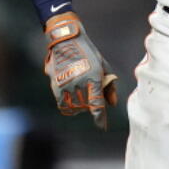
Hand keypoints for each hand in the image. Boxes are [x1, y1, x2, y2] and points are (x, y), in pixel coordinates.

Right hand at [44, 12, 118, 129]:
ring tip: (82, 96)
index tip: (102, 127)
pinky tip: (73, 101)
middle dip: (91, 106)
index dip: (100, 118)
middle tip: (92, 95)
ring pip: (74, 107)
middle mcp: (79, 83)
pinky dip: (69, 107)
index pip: (96, 105)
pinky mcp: (56, 86)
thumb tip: (112, 104)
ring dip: (80, 107)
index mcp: (93, 77)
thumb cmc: (88, 53)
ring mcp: (66, 85)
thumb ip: (109, 85)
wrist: (66, 41)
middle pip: (86, 107)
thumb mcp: (103, 66)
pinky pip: (62, 105)